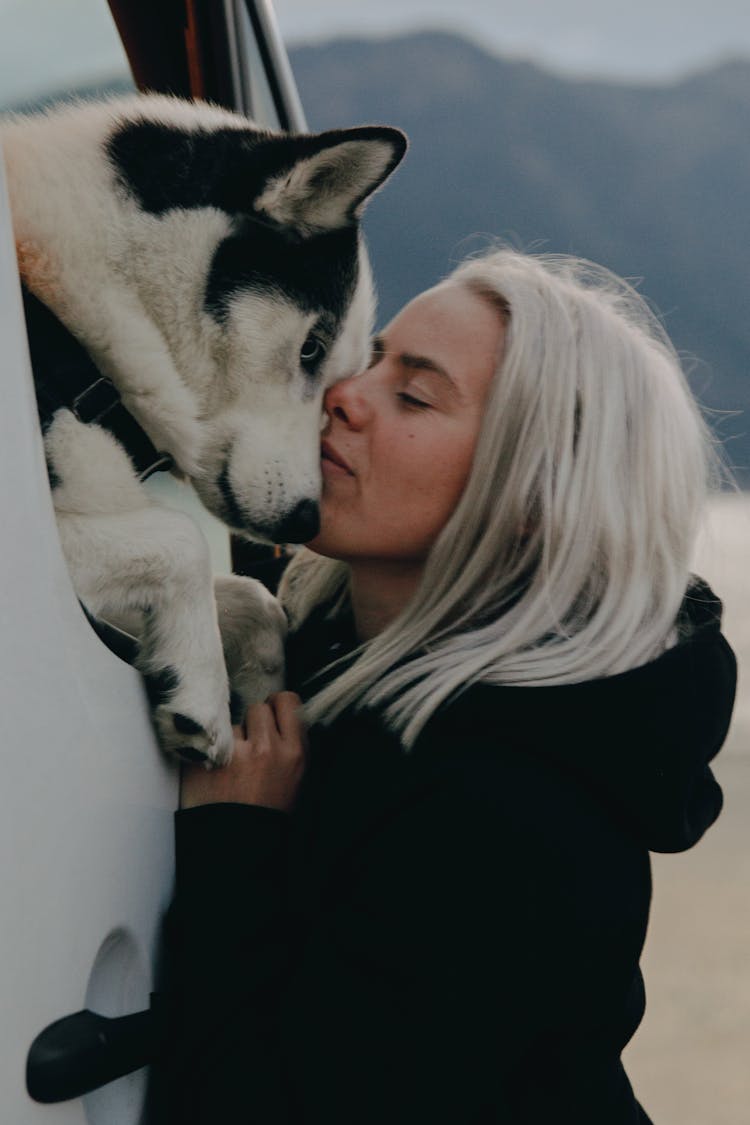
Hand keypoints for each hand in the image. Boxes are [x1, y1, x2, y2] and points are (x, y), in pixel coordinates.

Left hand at [180, 692, 307, 812]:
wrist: (237, 849)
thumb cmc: (267, 817)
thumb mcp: (295, 781)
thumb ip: (291, 747)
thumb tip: (281, 717)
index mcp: (294, 753)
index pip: (288, 701)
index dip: (276, 705)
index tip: (270, 714)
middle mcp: (267, 748)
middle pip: (258, 708)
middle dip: (252, 723)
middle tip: (248, 744)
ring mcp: (235, 753)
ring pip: (232, 724)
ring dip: (229, 740)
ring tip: (229, 767)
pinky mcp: (207, 759)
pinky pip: (208, 740)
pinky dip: (208, 753)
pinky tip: (212, 773)